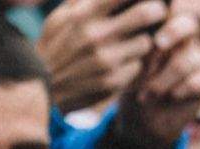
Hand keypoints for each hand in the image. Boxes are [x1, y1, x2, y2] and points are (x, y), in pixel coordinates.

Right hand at [37, 0, 170, 114]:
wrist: (42, 89)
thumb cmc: (55, 47)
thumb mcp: (60, 18)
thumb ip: (82, 2)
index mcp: (84, 14)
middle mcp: (96, 34)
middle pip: (149, 12)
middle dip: (157, 12)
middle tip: (157, 14)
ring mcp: (107, 59)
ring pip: (147, 42)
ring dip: (144, 42)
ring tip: (132, 42)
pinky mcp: (115, 81)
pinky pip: (140, 66)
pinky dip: (135, 64)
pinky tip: (124, 64)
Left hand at [111, 15, 199, 148]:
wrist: (144, 122)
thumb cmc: (132, 89)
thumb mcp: (129, 68)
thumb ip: (139, 48)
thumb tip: (143, 34)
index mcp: (162, 33)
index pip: (169, 14)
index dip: (163, 23)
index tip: (151, 39)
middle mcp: (183, 43)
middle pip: (188, 25)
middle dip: (173, 33)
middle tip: (157, 45)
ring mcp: (198, 62)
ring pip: (192, 58)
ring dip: (168, 76)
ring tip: (150, 93)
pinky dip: (187, 88)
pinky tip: (172, 97)